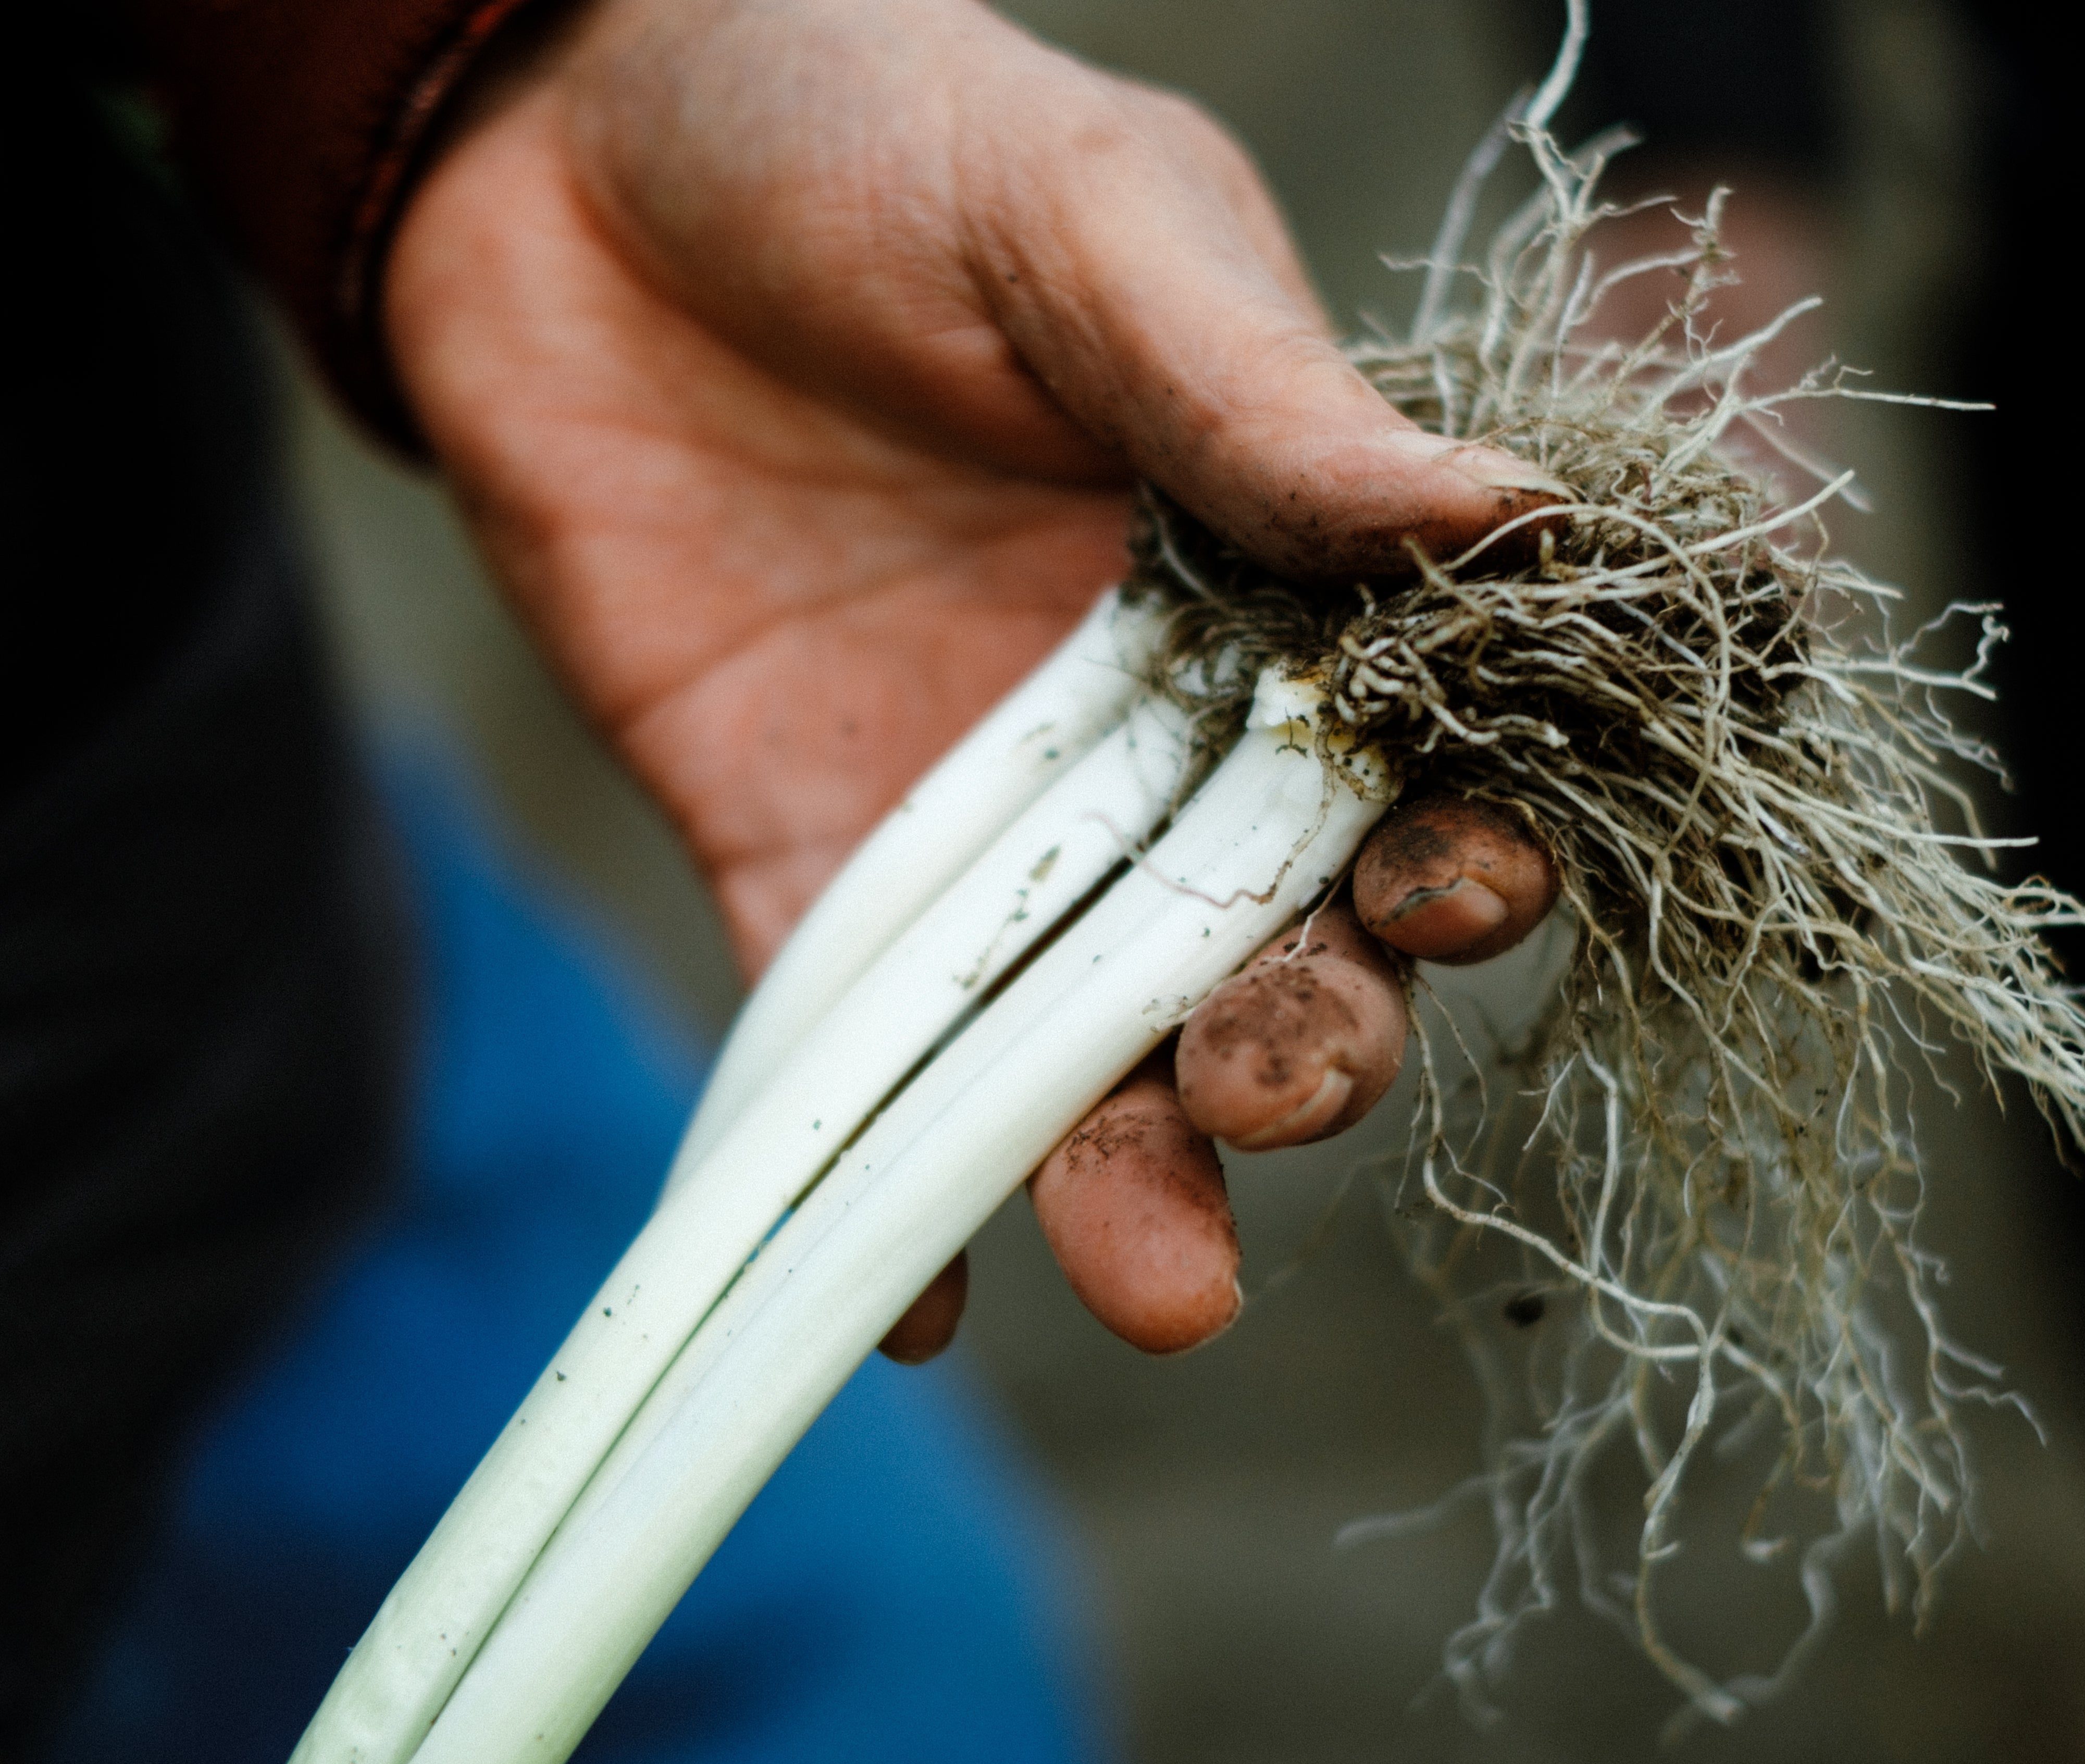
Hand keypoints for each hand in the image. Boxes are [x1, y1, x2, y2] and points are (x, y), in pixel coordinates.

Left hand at [384, 0, 1557, 1360]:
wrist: (567, 162)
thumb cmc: (867, 135)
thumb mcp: (1095, 223)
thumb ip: (1272, 394)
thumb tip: (1518, 523)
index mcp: (1270, 585)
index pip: (1413, 766)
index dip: (1456, 853)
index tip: (1454, 890)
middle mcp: (1147, 733)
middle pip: (1262, 943)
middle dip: (1296, 1043)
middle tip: (1275, 1077)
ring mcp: (976, 814)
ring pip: (1079, 1039)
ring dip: (1125, 1170)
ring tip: (1158, 1273)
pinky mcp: (800, 853)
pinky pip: (852, 1050)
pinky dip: (882, 1185)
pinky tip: (916, 1308)